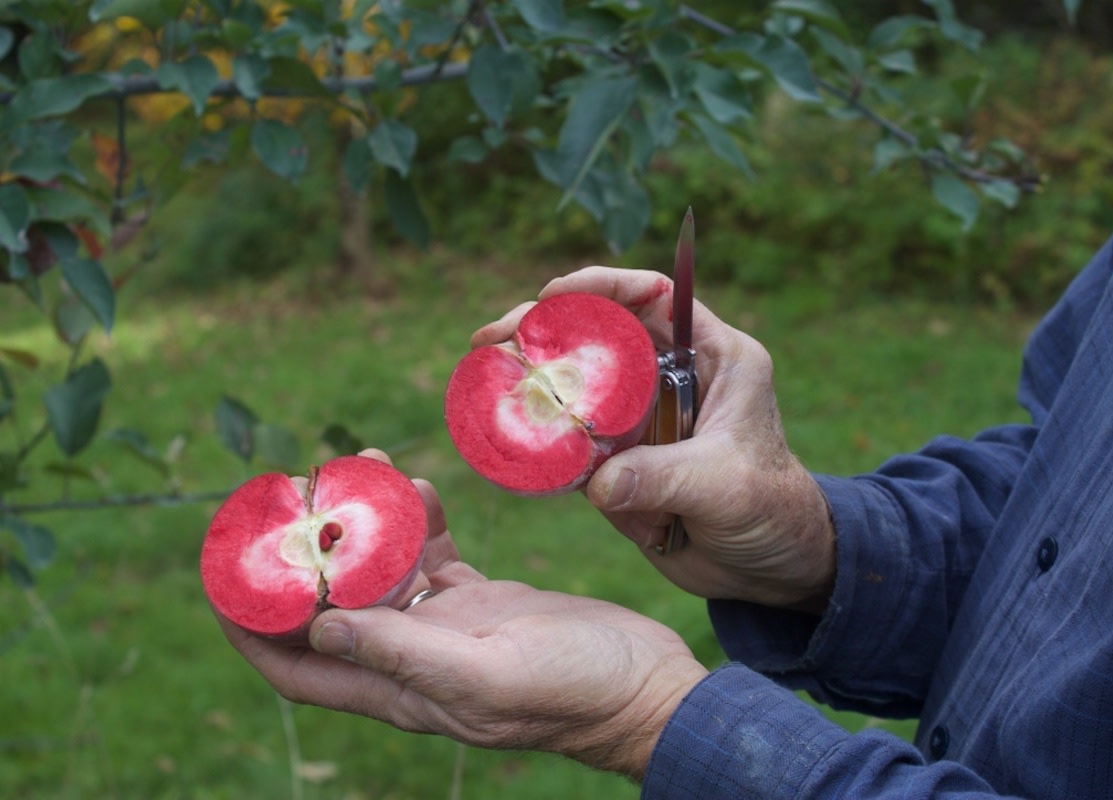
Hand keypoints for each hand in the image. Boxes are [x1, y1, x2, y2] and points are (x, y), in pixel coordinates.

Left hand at [215, 460, 707, 779]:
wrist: (648, 685)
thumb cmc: (578, 692)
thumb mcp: (488, 677)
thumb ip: (405, 655)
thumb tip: (321, 624)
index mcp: (403, 689)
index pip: (300, 666)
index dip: (251, 630)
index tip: (223, 580)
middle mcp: (414, 659)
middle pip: (333, 607)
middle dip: (305, 557)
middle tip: (295, 497)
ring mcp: (450, 628)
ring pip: (382, 572)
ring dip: (363, 527)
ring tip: (361, 469)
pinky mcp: (485, 600)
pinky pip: (433, 555)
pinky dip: (418, 522)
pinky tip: (416, 487)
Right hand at [472, 266, 835, 610]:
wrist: (770, 568)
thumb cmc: (772, 510)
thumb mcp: (726, 485)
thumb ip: (665, 477)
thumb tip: (596, 483)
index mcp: (713, 356)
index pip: (655, 296)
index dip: (603, 286)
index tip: (553, 295)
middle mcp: (672, 377)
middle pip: (600, 333)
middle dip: (544, 328)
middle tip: (493, 337)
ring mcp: (642, 419)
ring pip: (577, 383)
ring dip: (529, 377)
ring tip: (481, 373)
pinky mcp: (620, 461)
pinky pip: (570, 440)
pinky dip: (537, 435)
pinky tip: (498, 429)